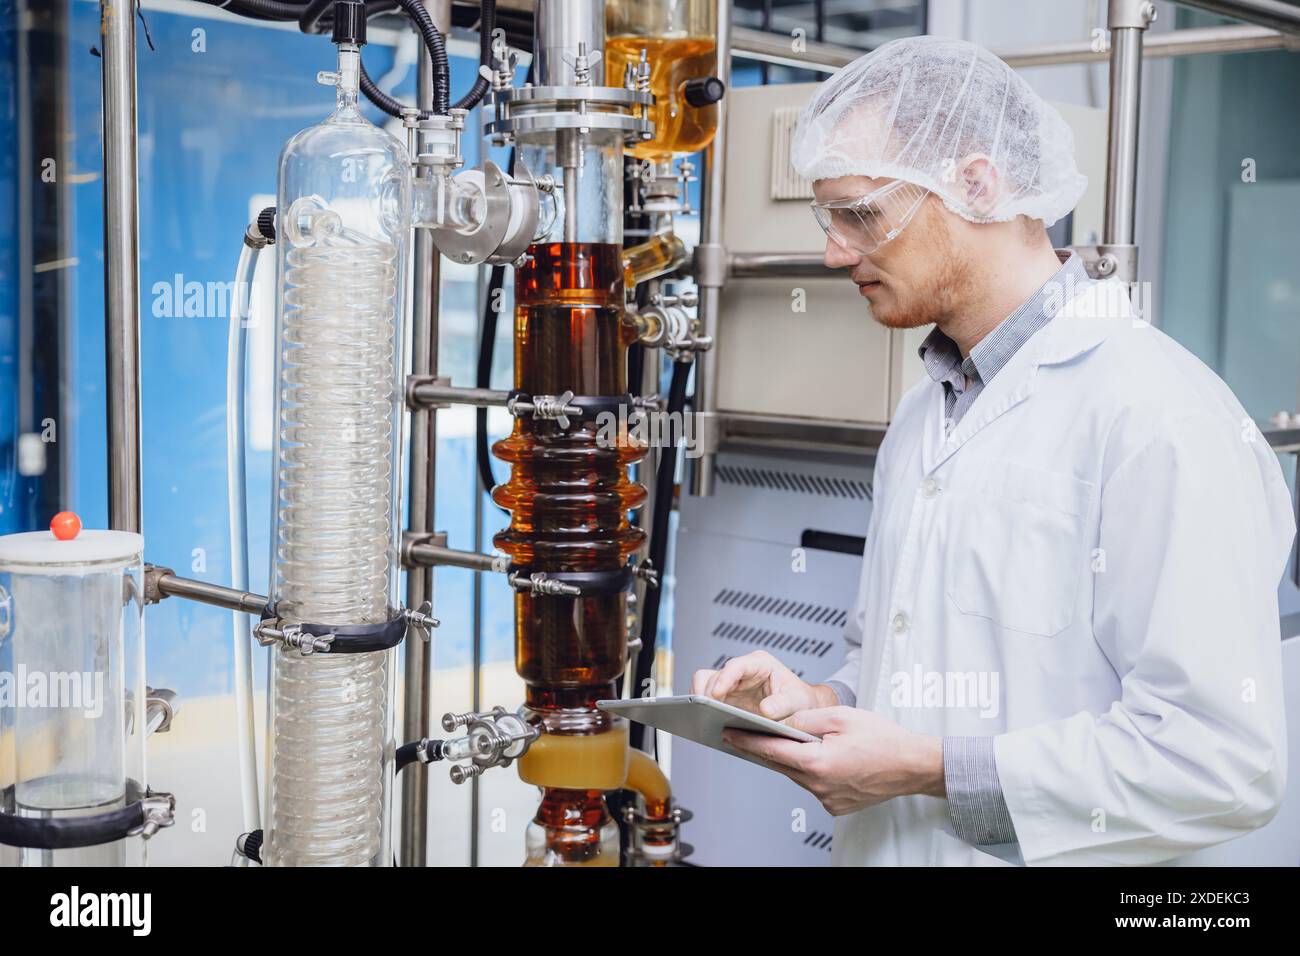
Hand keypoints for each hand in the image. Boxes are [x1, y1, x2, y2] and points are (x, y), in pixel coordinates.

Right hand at [691, 650, 837, 719]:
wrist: (802, 707)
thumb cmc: (800, 699)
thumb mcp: (797, 701)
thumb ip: (783, 704)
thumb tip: (766, 710)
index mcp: (759, 664)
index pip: (736, 666)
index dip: (724, 678)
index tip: (716, 693)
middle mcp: (741, 672)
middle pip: (713, 676)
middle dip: (706, 694)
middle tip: (706, 712)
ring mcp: (731, 686)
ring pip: (704, 687)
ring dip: (702, 702)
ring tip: (705, 720)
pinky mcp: (726, 700)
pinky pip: (707, 701)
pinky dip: (705, 711)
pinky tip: (709, 724)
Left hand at [722, 706, 943, 815]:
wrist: (912, 765)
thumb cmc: (882, 738)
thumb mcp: (840, 716)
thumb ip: (806, 717)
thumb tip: (782, 720)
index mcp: (817, 762)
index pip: (771, 750)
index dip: (746, 741)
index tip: (728, 733)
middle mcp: (819, 785)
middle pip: (781, 765)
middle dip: (762, 749)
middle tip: (742, 734)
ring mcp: (828, 799)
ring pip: (796, 775)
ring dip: (788, 759)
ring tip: (778, 741)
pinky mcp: (836, 805)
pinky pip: (813, 785)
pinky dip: (809, 771)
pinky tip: (813, 757)